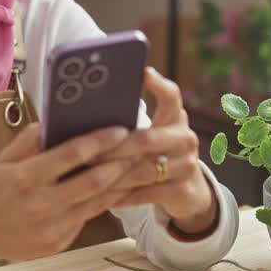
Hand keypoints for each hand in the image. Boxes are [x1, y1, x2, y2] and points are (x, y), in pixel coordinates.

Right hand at [0, 123, 134, 261]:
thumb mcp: (3, 162)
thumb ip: (29, 141)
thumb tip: (56, 121)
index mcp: (24, 179)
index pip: (69, 156)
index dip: (98, 142)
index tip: (120, 130)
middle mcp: (39, 205)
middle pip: (91, 183)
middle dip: (120, 164)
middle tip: (141, 149)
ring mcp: (51, 228)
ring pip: (96, 204)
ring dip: (120, 185)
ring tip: (138, 167)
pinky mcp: (58, 244)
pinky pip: (86, 219)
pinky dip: (103, 203)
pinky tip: (119, 189)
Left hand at [101, 67, 215, 232]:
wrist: (187, 191)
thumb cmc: (155, 157)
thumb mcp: (149, 137)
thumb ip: (129, 124)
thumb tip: (83, 112)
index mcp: (175, 118)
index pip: (171, 96)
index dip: (159, 85)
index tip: (144, 73)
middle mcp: (185, 138)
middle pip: (148, 138)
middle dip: (114, 146)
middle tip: (86, 150)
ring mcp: (187, 165)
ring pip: (143, 169)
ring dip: (112, 174)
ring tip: (86, 176)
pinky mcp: (183, 190)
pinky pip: (145, 193)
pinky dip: (121, 196)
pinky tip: (100, 197)